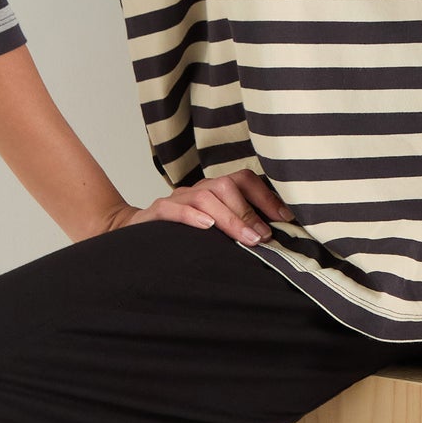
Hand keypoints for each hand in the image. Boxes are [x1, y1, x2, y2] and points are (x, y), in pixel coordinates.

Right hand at [92, 171, 295, 246]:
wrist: (135, 238)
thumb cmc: (184, 239)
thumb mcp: (215, 234)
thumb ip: (239, 231)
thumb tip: (275, 241)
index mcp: (215, 191)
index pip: (243, 180)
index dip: (266, 196)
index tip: (286, 218)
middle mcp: (198, 190)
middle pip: (226, 186)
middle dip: (249, 211)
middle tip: (263, 237)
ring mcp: (177, 199)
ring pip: (205, 196)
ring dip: (230, 217)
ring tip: (246, 238)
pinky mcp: (156, 212)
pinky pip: (174, 207)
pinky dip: (191, 215)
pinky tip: (207, 226)